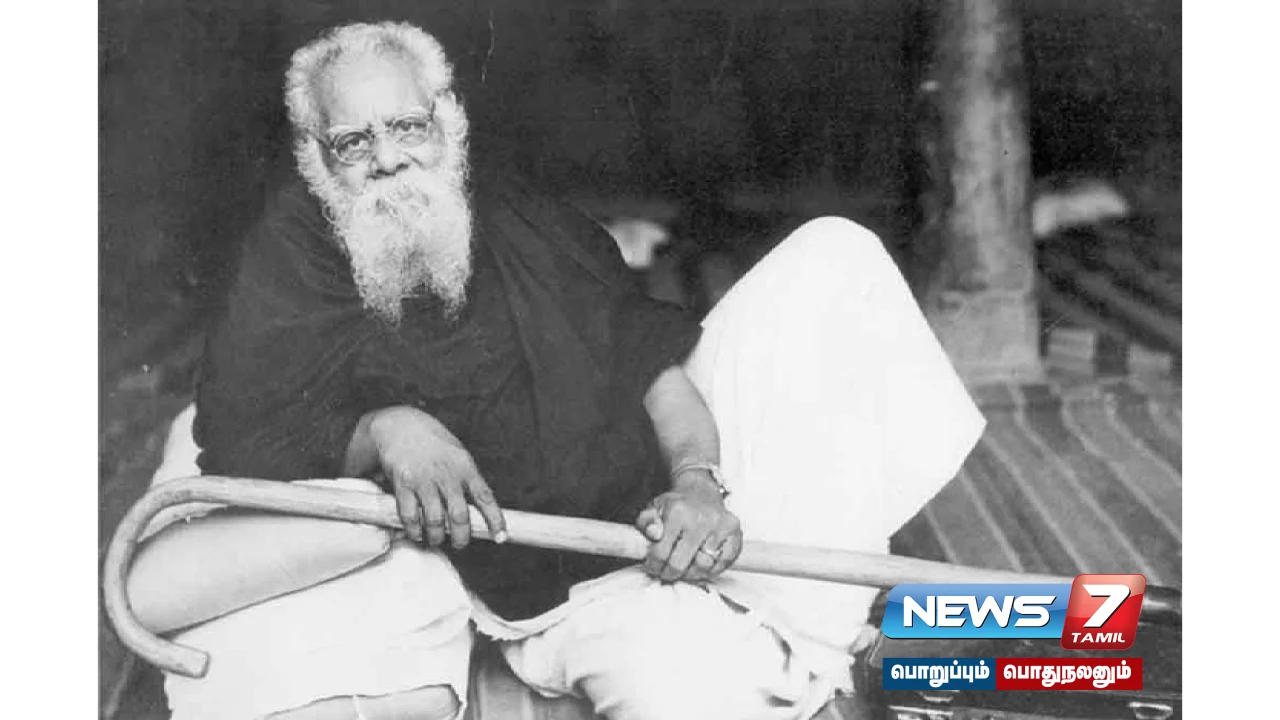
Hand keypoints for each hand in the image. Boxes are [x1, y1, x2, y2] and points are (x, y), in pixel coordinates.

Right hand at [369, 406, 506, 549]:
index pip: (485, 497)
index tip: (501, 537)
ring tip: (436, 539)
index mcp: (465, 467)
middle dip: (461, 537)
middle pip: (459, 515)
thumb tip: (480, 510)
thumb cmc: (434, 444)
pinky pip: (410, 516)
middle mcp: (447, 475)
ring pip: (435, 520)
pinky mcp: (403, 484)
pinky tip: (417, 533)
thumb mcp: (458, 456)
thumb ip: (468, 480)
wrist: (402, 426)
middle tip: (459, 544)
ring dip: (436, 537)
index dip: (495, 519)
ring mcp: (424, 480)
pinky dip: (414, 531)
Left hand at [634, 477, 741, 582]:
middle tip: (666, 572)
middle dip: (669, 573)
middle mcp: (701, 518)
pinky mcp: (735, 534)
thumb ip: (646, 523)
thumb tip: (654, 535)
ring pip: (703, 567)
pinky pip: (723, 564)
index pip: (660, 553)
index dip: (653, 566)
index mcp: (677, 512)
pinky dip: (712, 569)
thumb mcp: (654, 509)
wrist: (701, 492)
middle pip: (680, 564)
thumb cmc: (676, 506)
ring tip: (684, 569)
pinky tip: (702, 563)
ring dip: (691, 574)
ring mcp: (721, 526)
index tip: (652, 567)